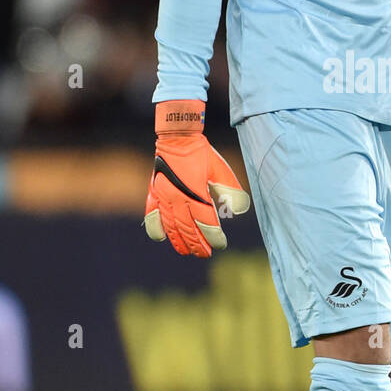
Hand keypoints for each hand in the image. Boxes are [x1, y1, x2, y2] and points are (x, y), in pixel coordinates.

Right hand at [144, 100, 249, 255]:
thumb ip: (230, 190)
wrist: (177, 137)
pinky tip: (161, 238)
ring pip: (171, 227)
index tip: (220, 244)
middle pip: (188, 229)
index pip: (206, 223)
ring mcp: (164, 197)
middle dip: (198, 244)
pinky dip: (156, 229)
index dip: (214, 237)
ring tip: (186, 252)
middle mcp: (179, 198)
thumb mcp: (220, 169)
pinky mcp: (154, 193)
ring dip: (179, 241)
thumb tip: (239, 210)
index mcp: (196, 192)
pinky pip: (152, 216)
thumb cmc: (201, 153)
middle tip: (205, 253)